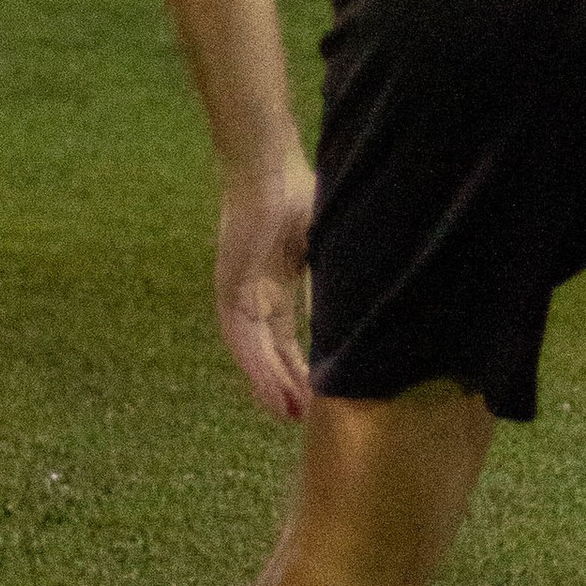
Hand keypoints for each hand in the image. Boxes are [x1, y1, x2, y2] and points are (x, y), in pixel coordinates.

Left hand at [216, 155, 316, 419]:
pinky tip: (272, 392)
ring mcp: (240, 291)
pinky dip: (256, 367)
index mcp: (278, 280)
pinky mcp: (228, 288)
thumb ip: (331, 287)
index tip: (317, 395)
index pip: (286, 335)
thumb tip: (357, 326)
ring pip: (254, 352)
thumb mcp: (325, 250)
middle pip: (269, 350)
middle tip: (303, 419)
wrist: (268, 166)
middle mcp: (256, 291)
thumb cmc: (300, 194)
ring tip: (290, 416)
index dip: (299, 365)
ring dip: (270, 384)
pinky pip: (241, 338)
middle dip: (285, 383)